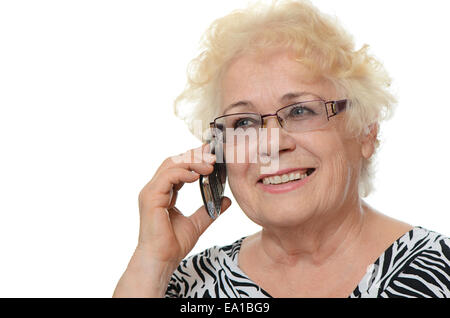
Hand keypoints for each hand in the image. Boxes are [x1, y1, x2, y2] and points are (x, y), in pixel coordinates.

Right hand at [113, 144, 231, 296]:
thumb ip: (209, 211)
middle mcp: (155, 189)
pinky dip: (183, 172)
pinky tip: (197, 176)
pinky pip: (167, 177)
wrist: (162, 260)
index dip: (194, 158)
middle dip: (195, 155)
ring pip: (171, 165)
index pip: (178, 167)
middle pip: (174, 161)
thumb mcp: (197, 224)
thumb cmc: (173, 245)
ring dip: (192, 162)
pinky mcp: (151, 197)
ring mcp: (151, 192)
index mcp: (163, 192)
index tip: (212, 154)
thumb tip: (226, 200)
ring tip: (210, 165)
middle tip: (214, 156)